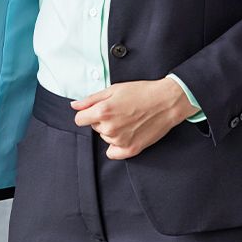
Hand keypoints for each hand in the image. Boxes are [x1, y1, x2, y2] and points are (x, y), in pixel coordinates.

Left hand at [70, 77, 193, 159]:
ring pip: (105, 137)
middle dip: (102, 120)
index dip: (87, 113)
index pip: (79, 120)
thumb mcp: (114, 89)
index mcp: (103, 112)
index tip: (96, 110)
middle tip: (120, 111)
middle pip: (94, 127)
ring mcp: (120, 141)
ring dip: (112, 130)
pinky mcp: (130, 150)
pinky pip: (112, 152)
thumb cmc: (141, 92)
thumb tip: (74, 106)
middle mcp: (109, 128)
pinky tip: (128, 133)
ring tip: (128, 119)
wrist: (166, 102)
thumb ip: (91, 99)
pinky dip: (117, 145)